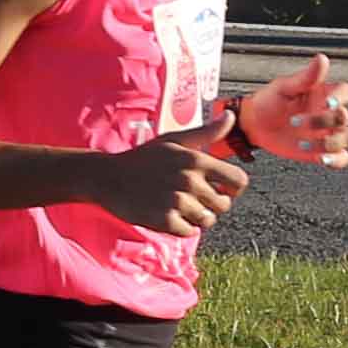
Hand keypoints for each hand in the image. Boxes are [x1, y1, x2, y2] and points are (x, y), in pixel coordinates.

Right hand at [94, 122, 248, 236]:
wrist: (108, 178)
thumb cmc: (144, 158)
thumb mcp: (174, 140)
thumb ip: (206, 132)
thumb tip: (230, 116)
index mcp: (196, 160)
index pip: (238, 180)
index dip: (233, 188)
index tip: (221, 189)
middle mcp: (190, 180)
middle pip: (224, 205)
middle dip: (212, 205)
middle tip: (193, 199)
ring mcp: (177, 201)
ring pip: (207, 221)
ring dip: (196, 218)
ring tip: (179, 207)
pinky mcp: (165, 220)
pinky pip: (189, 232)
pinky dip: (181, 228)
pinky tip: (167, 215)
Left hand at [236, 54, 347, 168]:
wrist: (254, 125)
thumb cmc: (269, 102)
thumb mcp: (284, 87)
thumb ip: (305, 77)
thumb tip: (322, 59)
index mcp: (323, 94)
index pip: (345, 92)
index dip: (340, 98)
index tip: (326, 103)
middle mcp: (328, 113)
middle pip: (343, 117)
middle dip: (323, 122)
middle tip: (296, 122)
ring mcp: (327, 133)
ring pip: (347, 138)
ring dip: (331, 142)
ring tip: (304, 142)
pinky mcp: (322, 151)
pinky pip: (341, 158)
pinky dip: (336, 159)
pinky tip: (321, 157)